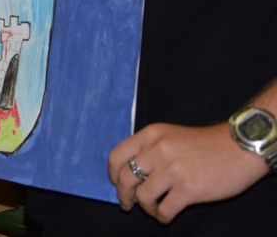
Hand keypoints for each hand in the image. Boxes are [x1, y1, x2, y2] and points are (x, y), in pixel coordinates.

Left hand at [108, 122, 267, 223]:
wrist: (239, 147)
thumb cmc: (205, 143)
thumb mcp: (170, 135)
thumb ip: (150, 148)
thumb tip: (130, 170)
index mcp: (150, 135)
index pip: (116, 156)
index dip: (113, 174)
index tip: (117, 184)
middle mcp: (157, 150)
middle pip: (125, 178)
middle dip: (124, 195)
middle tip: (128, 203)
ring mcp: (172, 170)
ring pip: (143, 196)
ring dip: (145, 207)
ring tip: (153, 209)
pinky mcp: (188, 189)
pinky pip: (164, 209)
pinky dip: (162, 216)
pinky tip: (166, 215)